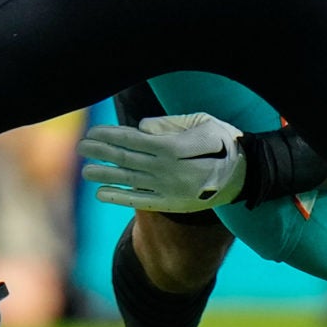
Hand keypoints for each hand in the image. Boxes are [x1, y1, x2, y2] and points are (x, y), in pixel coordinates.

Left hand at [79, 113, 247, 210]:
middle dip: (101, 152)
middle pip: (125, 159)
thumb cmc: (223, 142)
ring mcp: (166, 188)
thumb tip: (140, 128)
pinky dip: (119, 197)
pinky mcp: (170, 203)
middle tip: (81, 147)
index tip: (93, 132)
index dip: (110, 136)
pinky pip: (138, 201)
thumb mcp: (202, 123)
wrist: (245, 175)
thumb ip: (169, 124)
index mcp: (172, 147)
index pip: (132, 140)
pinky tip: (102, 193)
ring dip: (104, 175)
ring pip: (128, 180)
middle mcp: (165, 169)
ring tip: (86, 170)